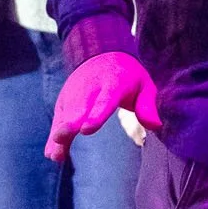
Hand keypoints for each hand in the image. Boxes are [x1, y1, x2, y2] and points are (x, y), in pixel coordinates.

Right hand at [45, 51, 161, 163]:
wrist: (101, 53)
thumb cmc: (127, 75)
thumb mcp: (144, 84)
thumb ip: (148, 105)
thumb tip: (155, 126)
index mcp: (112, 83)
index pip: (104, 100)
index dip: (95, 115)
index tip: (86, 129)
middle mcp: (89, 88)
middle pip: (78, 107)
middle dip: (70, 123)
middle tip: (62, 138)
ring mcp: (74, 95)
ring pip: (65, 115)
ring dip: (59, 134)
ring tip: (55, 155)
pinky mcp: (64, 102)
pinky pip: (59, 120)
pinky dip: (54, 136)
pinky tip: (52, 154)